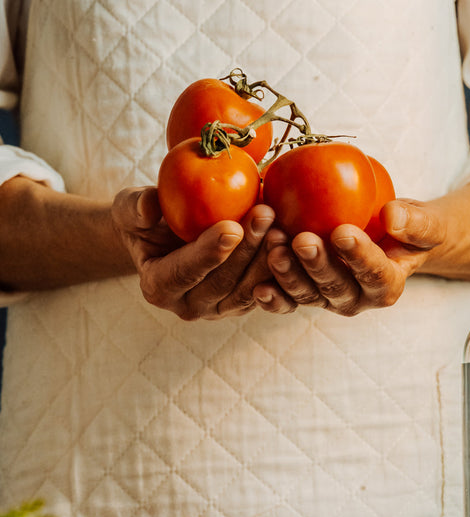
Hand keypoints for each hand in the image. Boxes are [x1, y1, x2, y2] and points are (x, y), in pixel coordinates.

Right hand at [111, 187, 277, 319]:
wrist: (167, 234)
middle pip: (222, 282)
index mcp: (158, 287)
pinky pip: (267, 291)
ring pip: (248, 288)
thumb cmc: (145, 217)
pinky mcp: (244, 303)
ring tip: (282, 224)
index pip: (184, 272)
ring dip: (268, 258)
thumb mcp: (129, 207)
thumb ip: (135, 207)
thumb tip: (149, 207)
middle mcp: (188, 306)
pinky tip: (293, 238)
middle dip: (246, 249)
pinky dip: (281, 268)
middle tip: (266, 213)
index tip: (231, 227)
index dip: (208, 253)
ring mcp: (219, 309)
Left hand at [252, 199, 446, 316]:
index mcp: (387, 286)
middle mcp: (355, 299)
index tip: (343, 232)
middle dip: (316, 265)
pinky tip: (256, 286)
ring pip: (305, 293)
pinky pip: (284, 300)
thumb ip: (416, 223)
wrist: (387, 239)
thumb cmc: (408, 230)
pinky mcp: (302, 293)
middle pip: (334, 287)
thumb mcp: (426, 224)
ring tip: (274, 244)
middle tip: (302, 240)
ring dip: (287, 272)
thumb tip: (392, 217)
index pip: (374, 274)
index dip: (359, 256)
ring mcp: (325, 298)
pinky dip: (271, 297)